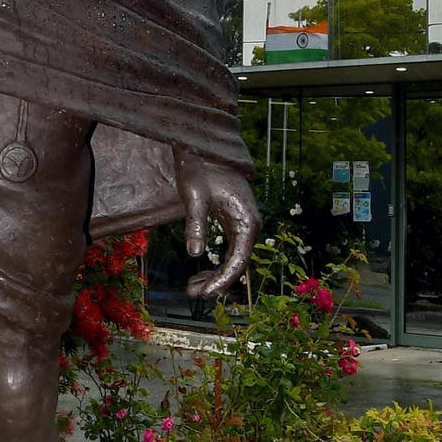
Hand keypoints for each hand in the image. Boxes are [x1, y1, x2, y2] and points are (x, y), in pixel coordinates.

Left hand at [174, 150, 259, 301]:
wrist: (204, 148)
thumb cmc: (199, 169)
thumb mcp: (193, 197)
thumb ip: (195, 224)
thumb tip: (194, 253)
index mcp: (246, 221)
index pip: (238, 261)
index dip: (221, 280)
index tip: (203, 294)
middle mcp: (250, 225)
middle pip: (238, 264)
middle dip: (216, 282)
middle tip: (192, 293)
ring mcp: (243, 224)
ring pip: (234, 259)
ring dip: (215, 275)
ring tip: (192, 287)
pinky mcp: (234, 222)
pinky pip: (230, 250)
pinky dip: (216, 263)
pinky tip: (198, 273)